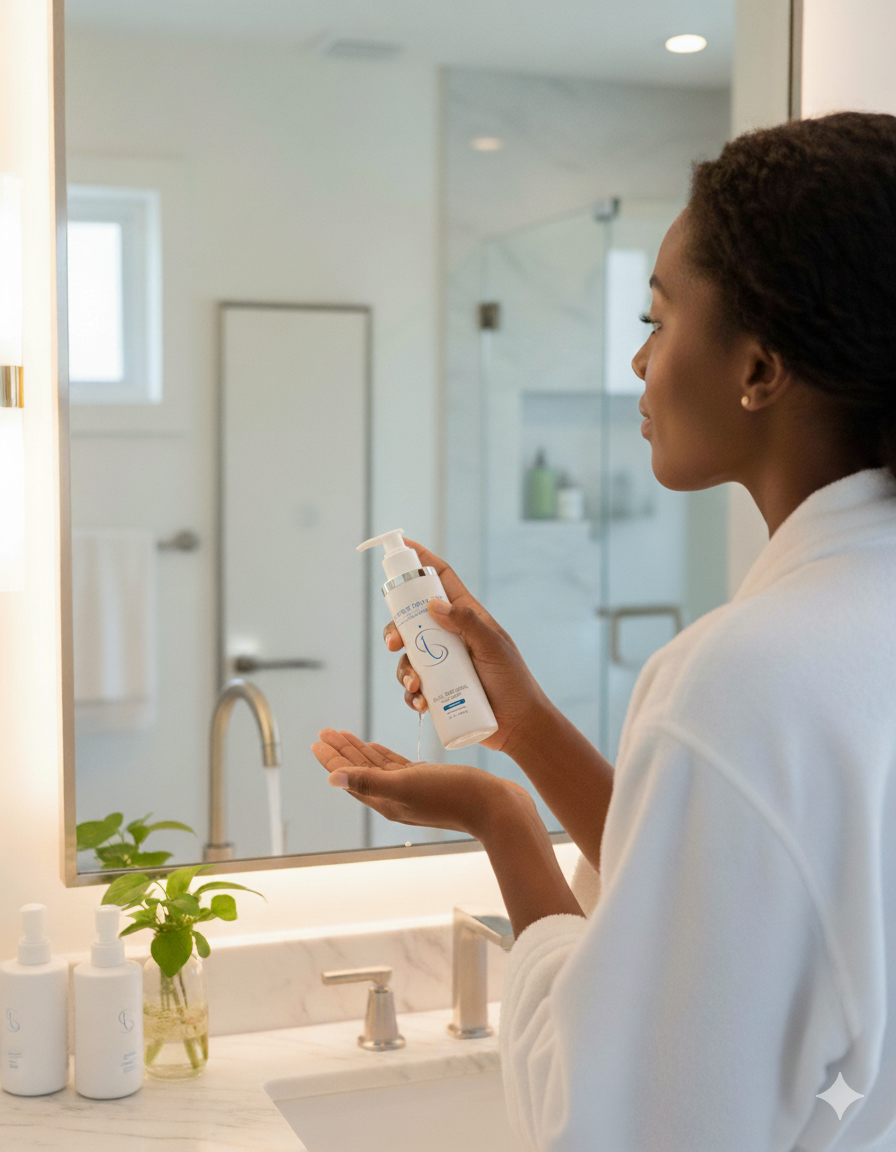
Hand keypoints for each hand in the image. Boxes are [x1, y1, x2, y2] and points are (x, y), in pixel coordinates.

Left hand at [311, 728, 535, 840]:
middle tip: (325, 732)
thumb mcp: (406, 785)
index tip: (317, 742)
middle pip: (360, 771)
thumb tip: (332, 780)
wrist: (495, 807)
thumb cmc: (452, 795)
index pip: (351, 778)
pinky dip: (384, 756)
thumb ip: (370, 781)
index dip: (333, 760)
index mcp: (386, 800)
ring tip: (343, 734)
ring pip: (377, 767)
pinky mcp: (429, 782)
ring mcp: (413, 791)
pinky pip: (398, 767)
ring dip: (360, 751)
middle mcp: (396, 797)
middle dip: (342, 752)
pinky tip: (376, 747)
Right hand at [384, 539, 550, 757]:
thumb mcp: (493, 646)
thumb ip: (466, 623)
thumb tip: (433, 605)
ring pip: (408, 655)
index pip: (441, 579)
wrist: (519, 726)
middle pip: (412, 619)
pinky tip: (421, 703)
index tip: (401, 546)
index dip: (421, 560)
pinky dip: (411, 695)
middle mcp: (451, 635)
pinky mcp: (437, 689)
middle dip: (395, 628)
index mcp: (467, 616)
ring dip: (405, 670)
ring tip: (418, 687)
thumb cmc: (513, 681)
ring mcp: (442, 662)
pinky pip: (413, 687)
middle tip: (392, 642)